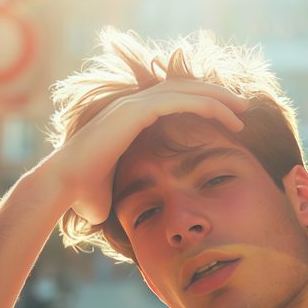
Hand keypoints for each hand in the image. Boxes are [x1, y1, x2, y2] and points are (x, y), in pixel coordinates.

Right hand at [40, 79, 248, 224]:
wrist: (63, 189)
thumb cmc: (86, 194)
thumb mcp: (119, 189)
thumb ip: (133, 192)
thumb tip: (142, 218)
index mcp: (130, 117)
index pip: (174, 101)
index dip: (202, 105)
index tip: (228, 120)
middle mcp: (132, 105)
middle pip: (184, 89)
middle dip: (216, 95)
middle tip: (244, 108)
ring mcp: (132, 105)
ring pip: (186, 90)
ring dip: (218, 97)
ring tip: (244, 110)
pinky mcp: (134, 111)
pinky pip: (179, 100)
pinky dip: (206, 104)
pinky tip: (229, 116)